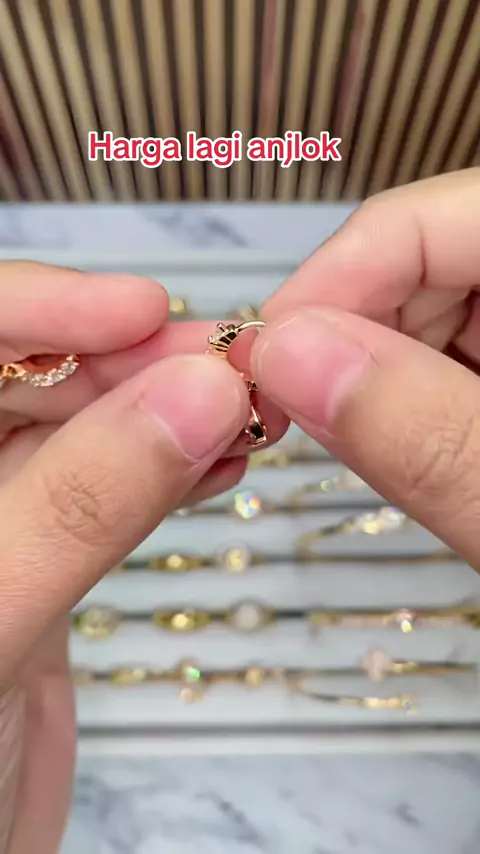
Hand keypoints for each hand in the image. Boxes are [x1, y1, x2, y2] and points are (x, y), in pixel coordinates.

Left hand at [0, 262, 286, 852]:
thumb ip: (81, 504)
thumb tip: (190, 395)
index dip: (44, 306)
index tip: (140, 310)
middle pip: (29, 374)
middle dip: (125, 361)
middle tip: (223, 366)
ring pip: (78, 431)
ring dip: (160, 413)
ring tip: (239, 409)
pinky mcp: (41, 560)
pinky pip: (107, 492)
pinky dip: (166, 471)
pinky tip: (217, 461)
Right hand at [253, 168, 479, 568]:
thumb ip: (425, 433)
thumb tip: (285, 354)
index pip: (431, 218)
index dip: (333, 276)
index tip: (261, 357)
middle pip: (424, 258)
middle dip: (343, 328)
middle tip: (278, 402)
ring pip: (429, 308)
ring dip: (366, 367)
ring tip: (324, 422)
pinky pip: (449, 351)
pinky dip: (403, 392)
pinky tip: (385, 432)